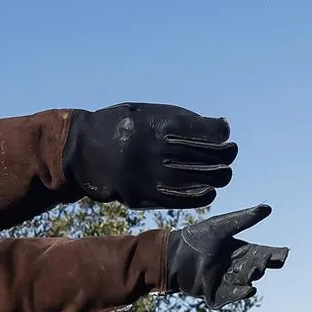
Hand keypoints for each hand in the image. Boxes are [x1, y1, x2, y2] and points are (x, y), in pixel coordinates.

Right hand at [62, 102, 236, 208]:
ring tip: (223, 172)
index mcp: (158, 124)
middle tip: (230, 153)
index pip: (207, 131)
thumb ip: (178, 118)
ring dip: (219, 175)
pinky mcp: (144, 195)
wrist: (81, 150)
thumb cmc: (119, 126)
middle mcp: (157, 149)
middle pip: (209, 156)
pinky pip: (184, 199)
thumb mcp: (145, 111)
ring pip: (202, 180)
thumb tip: (221, 128)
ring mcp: (151, 174)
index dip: (221, 133)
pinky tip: (209, 190)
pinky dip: (202, 195)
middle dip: (226, 154)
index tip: (224, 134)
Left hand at [165, 204, 286, 308]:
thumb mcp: (222, 226)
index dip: (275, 255)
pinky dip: (239, 294)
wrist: (173, 254)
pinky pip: (230, 297)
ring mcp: (226, 282)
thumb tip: (268, 208)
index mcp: (241, 251)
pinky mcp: (214, 294)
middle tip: (264, 259)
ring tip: (256, 271)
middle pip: (257, 268)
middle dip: (262, 265)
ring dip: (251, 278)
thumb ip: (244, 219)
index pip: (264, 254)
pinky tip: (249, 290)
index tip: (284, 253)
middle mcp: (237, 267)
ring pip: (245, 283)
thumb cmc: (198, 237)